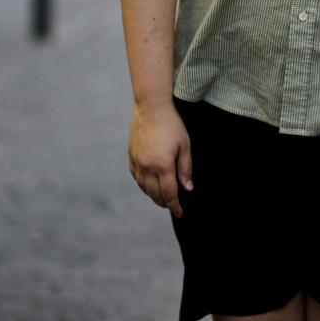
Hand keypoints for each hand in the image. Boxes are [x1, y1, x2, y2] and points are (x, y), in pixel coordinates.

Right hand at [128, 100, 193, 216]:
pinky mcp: (131, 156)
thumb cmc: (172, 124)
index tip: (180, 213)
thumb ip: (186, 169)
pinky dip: (144, 185)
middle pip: (155, 194)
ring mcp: (137, 162)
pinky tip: (149, 185)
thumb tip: (188, 189)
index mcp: (162, 166)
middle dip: (165, 203)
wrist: (151, 107)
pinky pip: (136, 177)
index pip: (169, 194)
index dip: (175, 206)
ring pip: (144, 188)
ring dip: (153, 195)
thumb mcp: (185, 146)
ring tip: (162, 198)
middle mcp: (147, 168)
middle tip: (173, 206)